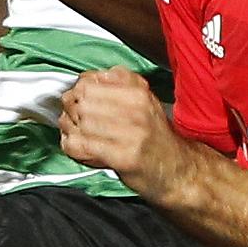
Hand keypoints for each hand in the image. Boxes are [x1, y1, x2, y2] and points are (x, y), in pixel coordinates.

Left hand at [58, 69, 192, 198]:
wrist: (175, 169)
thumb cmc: (154, 136)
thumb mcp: (142, 100)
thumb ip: (117, 84)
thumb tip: (87, 78)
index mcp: (138, 92)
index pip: (89, 83)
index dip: (76, 92)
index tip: (78, 101)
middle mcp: (137, 110)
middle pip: (83, 102)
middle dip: (72, 112)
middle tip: (74, 120)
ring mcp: (132, 134)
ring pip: (82, 124)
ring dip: (71, 130)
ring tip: (76, 134)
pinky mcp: (124, 157)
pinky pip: (85, 146)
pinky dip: (75, 148)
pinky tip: (80, 148)